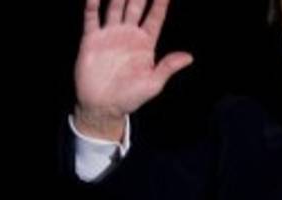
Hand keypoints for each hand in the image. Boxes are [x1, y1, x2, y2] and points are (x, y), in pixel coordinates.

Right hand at [73, 0, 192, 139]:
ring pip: (115, 8)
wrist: (102, 106)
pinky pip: (92, 18)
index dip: (160, 4)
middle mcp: (128, 34)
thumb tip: (189, 57)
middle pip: (135, 7)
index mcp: (145, 43)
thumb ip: (167, 67)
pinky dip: (92, 6)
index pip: (155, 18)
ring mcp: (110, 35)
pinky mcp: (92, 40)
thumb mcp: (152, 84)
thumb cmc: (130, 97)